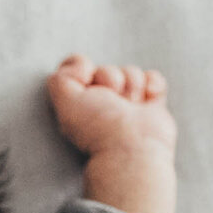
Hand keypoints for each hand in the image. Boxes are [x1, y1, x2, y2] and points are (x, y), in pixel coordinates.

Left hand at [46, 54, 175, 160]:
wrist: (132, 147)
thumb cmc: (98, 128)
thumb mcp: (65, 102)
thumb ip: (60, 78)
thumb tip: (83, 65)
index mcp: (78, 102)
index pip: (80, 67)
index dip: (84, 70)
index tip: (86, 83)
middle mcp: (101, 103)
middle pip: (107, 68)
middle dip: (111, 80)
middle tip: (111, 103)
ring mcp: (127, 104)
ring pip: (131, 71)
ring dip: (132, 86)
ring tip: (129, 108)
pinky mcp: (151, 106)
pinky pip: (152, 78)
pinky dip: (152, 86)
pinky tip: (145, 104)